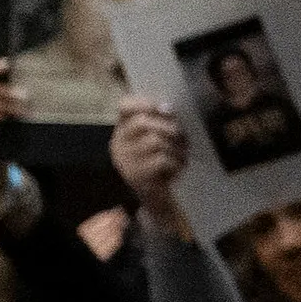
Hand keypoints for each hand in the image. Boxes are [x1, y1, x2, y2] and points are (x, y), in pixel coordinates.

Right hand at [108, 99, 192, 234]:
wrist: (156, 199)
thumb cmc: (159, 164)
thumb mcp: (156, 139)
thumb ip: (160, 122)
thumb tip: (168, 107)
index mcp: (122, 130)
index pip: (124, 106)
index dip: (146, 102)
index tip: (167, 109)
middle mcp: (118, 144)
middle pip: (143, 122)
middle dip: (169, 128)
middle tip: (182, 138)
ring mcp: (125, 160)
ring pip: (155, 141)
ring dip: (176, 148)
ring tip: (182, 156)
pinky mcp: (136, 175)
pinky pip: (161, 159)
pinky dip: (175, 163)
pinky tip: (177, 168)